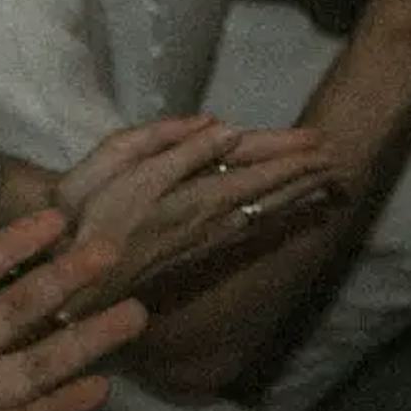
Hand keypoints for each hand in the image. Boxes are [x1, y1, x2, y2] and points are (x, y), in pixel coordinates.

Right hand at [37, 115, 339, 314]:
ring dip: (296, 198)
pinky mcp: (195, 255)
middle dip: (305, 177)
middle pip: (269, 196)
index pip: (258, 174)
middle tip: (340, 161)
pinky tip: (284, 218)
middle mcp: (210, 223)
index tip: (324, 144)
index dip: (292, 159)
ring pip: (263, 215)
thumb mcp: (125, 173)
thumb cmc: (88, 218)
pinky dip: (273, 221)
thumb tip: (226, 128)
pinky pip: (248, 232)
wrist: (70, 281)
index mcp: (198, 198)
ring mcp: (204, 242)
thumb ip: (180, 152)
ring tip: (327, 185)